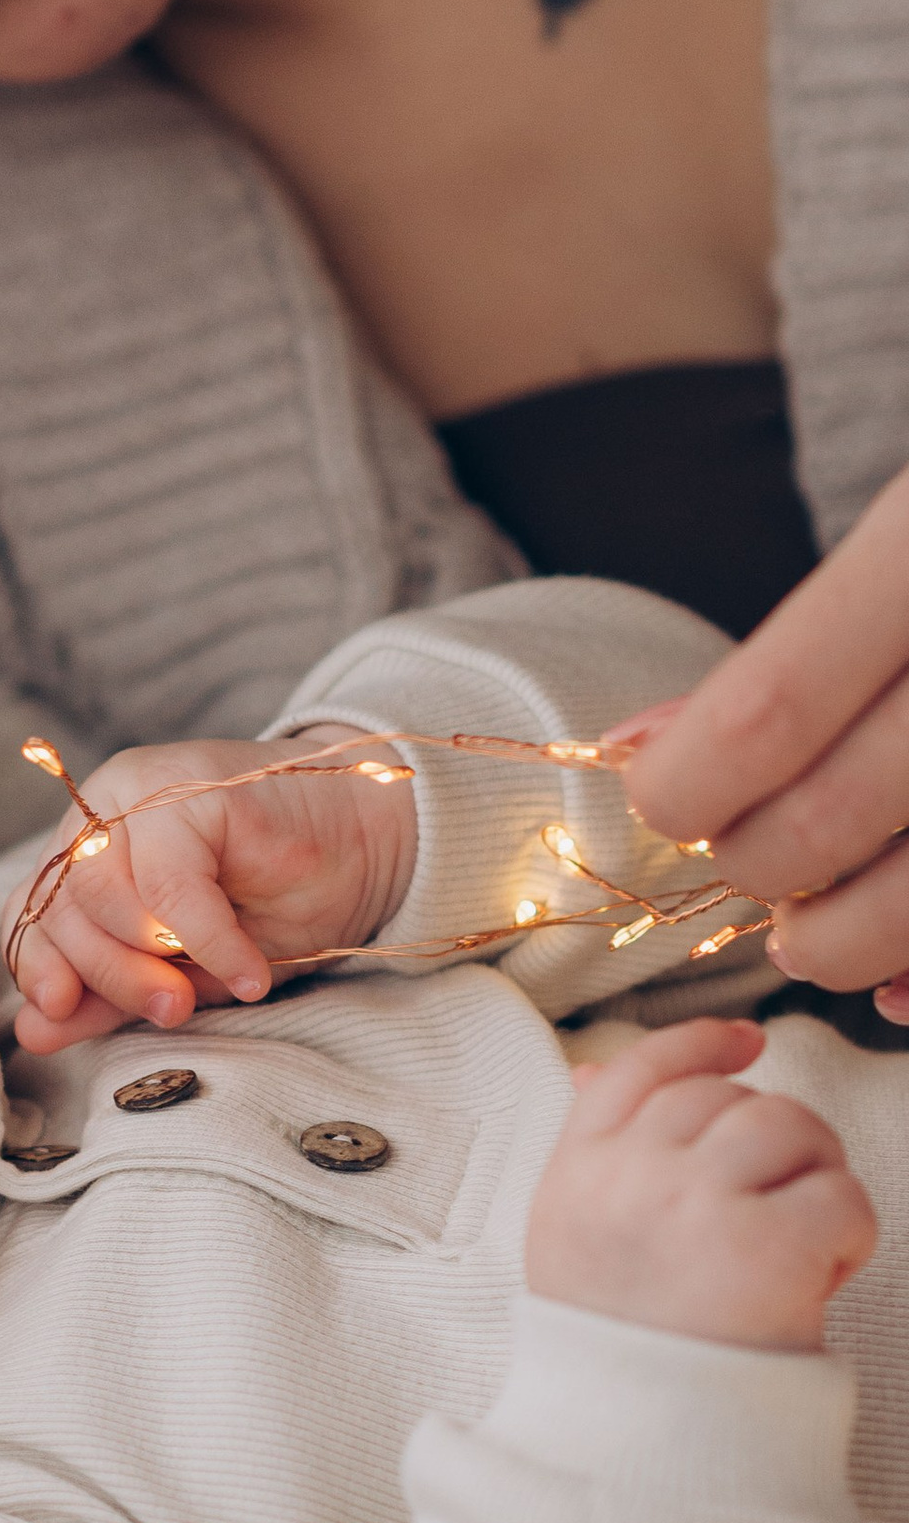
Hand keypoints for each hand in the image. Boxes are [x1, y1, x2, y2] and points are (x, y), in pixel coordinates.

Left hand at [5, 727, 415, 1053]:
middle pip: (60, 905)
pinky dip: (208, 942)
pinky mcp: (194, 787)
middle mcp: (105, 809)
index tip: (60, 1015)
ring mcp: (144, 790)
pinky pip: (173, 885)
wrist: (370, 843)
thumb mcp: (184, 967)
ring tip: (205, 991)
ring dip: (149, 959)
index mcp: (90, 844)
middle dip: (107, 975)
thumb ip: (110, 994)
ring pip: (103, 893)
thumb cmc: (276, 903)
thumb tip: (31, 1034)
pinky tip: (248, 975)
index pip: (28, 910)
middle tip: (169, 1012)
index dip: (38, 967)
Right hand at [528, 1016, 874, 1351]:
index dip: (698, 1043)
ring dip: (815, 1172)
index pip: (638, 1070)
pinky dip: (851, 1231)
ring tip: (805, 1236)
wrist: (640, 1453)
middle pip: (727, 1098)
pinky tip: (825, 1274)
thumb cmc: (622, 1351)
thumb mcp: (571, 1238)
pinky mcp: (768, 1247)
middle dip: (771, 1136)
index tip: (745, 1041)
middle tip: (781, 1202)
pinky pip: (839, 1193)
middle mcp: (632, 1177)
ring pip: (788, 1125)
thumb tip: (588, 1072)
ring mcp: (697, 1205)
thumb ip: (590, 1155)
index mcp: (578, 1174)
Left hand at [614, 459, 908, 1016]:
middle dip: (756, 866)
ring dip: (839, 942)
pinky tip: (898, 979)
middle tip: (741, 864)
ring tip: (805, 936)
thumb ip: (786, 650)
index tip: (660, 801)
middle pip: (829, 817)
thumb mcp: (902, 543)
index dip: (690, 783)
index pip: (770, 710)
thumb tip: (638, 746)